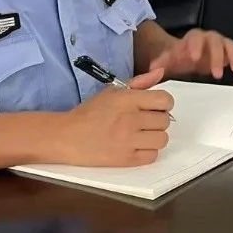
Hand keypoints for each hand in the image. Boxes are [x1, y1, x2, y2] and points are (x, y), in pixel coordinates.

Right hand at [55, 69, 173, 166]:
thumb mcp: (113, 91)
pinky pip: (152, 156)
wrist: (66, 137)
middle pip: (165, 121)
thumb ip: (140, 82)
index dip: (164, 103)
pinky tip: (136, 146)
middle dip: (158, 120)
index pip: (165, 100)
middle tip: (145, 121)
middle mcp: (130, 119)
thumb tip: (160, 72)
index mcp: (127, 100)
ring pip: (162, 139)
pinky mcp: (125, 159)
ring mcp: (128, 141)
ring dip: (155, 137)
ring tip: (142, 134)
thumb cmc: (89, 112)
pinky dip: (148, 152)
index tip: (156, 107)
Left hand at [148, 29, 232, 79]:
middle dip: (217, 57)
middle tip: (216, 74)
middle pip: (215, 41)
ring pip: (230, 45)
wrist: (187, 55)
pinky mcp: (229, 54)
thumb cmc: (179, 58)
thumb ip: (161, 62)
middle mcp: (209, 39)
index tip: (193, 58)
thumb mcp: (168, 60)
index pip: (195, 37)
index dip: (195, 46)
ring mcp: (221, 45)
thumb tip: (154, 68)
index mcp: (193, 39)